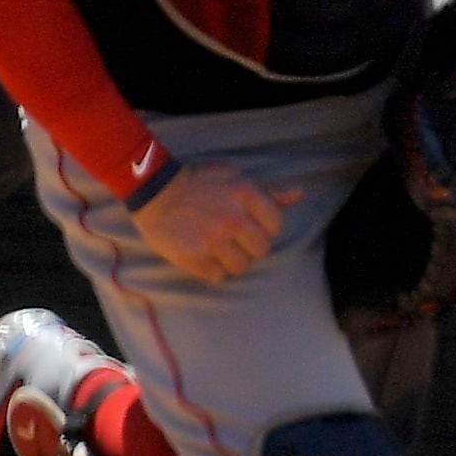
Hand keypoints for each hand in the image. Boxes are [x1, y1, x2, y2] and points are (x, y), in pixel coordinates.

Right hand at [131, 160, 298, 284]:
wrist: (156, 192)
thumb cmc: (200, 184)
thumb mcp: (236, 179)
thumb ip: (270, 192)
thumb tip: (300, 194)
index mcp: (246, 195)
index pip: (276, 226)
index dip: (266, 227)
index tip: (252, 225)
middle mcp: (233, 219)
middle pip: (262, 250)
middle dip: (251, 246)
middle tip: (235, 239)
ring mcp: (213, 241)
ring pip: (242, 267)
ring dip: (232, 261)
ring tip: (218, 248)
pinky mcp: (194, 258)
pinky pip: (218, 277)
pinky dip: (212, 270)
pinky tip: (204, 255)